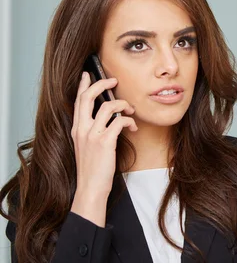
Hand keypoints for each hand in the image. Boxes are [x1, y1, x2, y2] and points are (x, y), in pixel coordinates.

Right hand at [70, 72, 136, 226]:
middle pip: (88, 97)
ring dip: (123, 105)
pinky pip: (119, 121)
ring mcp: (92, 135)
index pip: (77, 101)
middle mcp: (81, 129)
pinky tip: (133, 127)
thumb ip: (93, 131)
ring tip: (130, 111)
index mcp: (76, 129)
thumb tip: (109, 118)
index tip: (87, 74)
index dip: (82, 86)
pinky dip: (129, 121)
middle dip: (102, 84)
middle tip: (113, 80)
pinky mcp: (104, 142)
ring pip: (108, 106)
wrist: (90, 188)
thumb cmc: (93, 169)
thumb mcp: (88, 146)